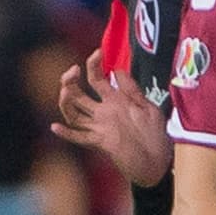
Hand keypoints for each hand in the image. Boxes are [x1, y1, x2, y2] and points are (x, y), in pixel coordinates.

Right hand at [52, 49, 171, 185]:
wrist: (160, 163)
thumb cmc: (156, 135)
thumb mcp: (147, 107)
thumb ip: (132, 89)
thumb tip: (116, 69)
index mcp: (114, 101)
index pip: (96, 77)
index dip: (93, 63)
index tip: (97, 51)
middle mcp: (103, 113)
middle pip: (78, 94)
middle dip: (70, 79)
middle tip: (73, 70)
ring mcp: (100, 128)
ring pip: (74, 113)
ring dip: (65, 101)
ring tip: (66, 89)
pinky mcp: (101, 143)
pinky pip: (80, 138)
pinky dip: (66, 133)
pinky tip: (55, 127)